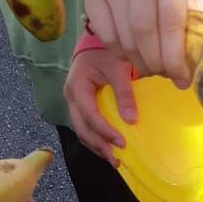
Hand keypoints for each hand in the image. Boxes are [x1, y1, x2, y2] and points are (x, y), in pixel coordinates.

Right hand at [63, 49, 137, 163]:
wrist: (95, 41)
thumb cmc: (105, 51)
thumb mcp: (117, 68)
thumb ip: (124, 93)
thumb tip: (131, 120)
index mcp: (77, 87)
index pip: (90, 116)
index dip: (105, 132)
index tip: (122, 143)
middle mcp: (71, 97)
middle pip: (81, 128)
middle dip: (99, 146)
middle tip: (117, 160)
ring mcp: (73, 102)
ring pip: (81, 131)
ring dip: (97, 146)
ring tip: (114, 160)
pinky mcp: (80, 105)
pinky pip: (85, 127)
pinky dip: (96, 139)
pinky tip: (108, 148)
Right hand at [84, 0, 202, 84]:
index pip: (170, 24)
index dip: (176, 59)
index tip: (182, 80)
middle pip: (143, 34)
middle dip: (157, 65)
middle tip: (167, 75)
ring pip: (123, 39)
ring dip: (140, 62)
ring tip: (153, 66)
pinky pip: (105, 36)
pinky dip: (121, 53)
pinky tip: (135, 52)